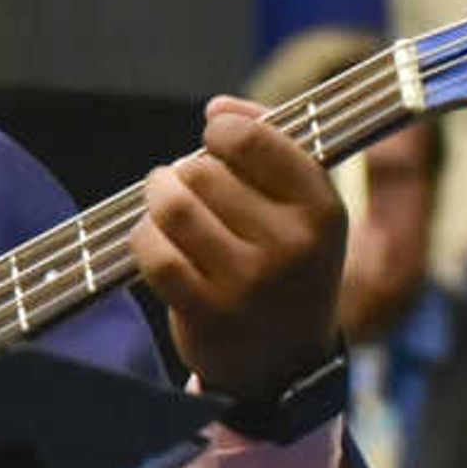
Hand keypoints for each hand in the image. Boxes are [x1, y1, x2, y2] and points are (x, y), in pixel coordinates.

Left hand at [134, 97, 345, 409]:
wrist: (284, 361)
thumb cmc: (287, 266)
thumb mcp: (303, 209)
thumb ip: (269, 145)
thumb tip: (218, 106)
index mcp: (323, 210)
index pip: (254, 140)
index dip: (222, 130)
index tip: (215, 136)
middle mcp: (292, 246)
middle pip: (203, 172)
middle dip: (186, 172)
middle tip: (189, 186)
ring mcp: (250, 282)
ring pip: (174, 208)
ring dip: (158, 198)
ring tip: (164, 201)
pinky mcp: (208, 313)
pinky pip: (154, 253)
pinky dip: (144, 239)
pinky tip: (154, 240)